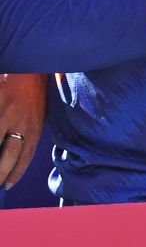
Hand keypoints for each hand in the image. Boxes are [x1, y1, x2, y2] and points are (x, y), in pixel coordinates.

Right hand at [0, 73, 45, 189]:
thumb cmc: (34, 88)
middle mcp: (20, 122)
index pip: (25, 157)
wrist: (32, 61)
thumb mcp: (39, 110)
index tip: (7, 186)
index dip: (15, 173)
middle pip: (7, 157)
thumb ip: (31, 130)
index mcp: (35, 125)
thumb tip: (20, 150)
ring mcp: (4, 113)